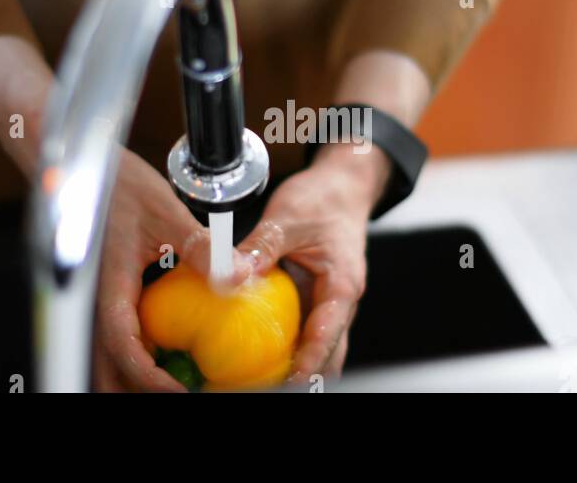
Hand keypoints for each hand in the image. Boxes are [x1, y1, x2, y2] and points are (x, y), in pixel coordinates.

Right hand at [91, 149, 253, 391]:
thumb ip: (200, 247)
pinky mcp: (107, 294)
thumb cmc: (117, 185)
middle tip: (180, 393)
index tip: (181, 392)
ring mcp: (99, 300)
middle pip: (108, 367)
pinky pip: (120, 336)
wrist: (88, 168)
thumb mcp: (167, 213)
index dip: (150, 379)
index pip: (124, 349)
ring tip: (175, 383)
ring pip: (109, 356)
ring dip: (136, 375)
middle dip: (137, 389)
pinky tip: (168, 353)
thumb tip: (236, 274)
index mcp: (109, 288)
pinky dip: (141, 353)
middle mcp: (98, 301)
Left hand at [236, 143, 390, 380]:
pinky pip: (307, 332)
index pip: (329, 331)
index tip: (292, 380)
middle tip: (274, 389)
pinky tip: (265, 359)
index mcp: (342, 283)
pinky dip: (292, 349)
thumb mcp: (288, 217)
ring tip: (268, 383)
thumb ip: (262, 246)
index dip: (311, 359)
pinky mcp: (317, 300)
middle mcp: (341, 300)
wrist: (341, 188)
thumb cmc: (322, 200)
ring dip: (300, 366)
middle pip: (331, 351)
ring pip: (322, 347)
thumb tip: (234, 271)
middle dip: (308, 375)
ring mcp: (330, 303)